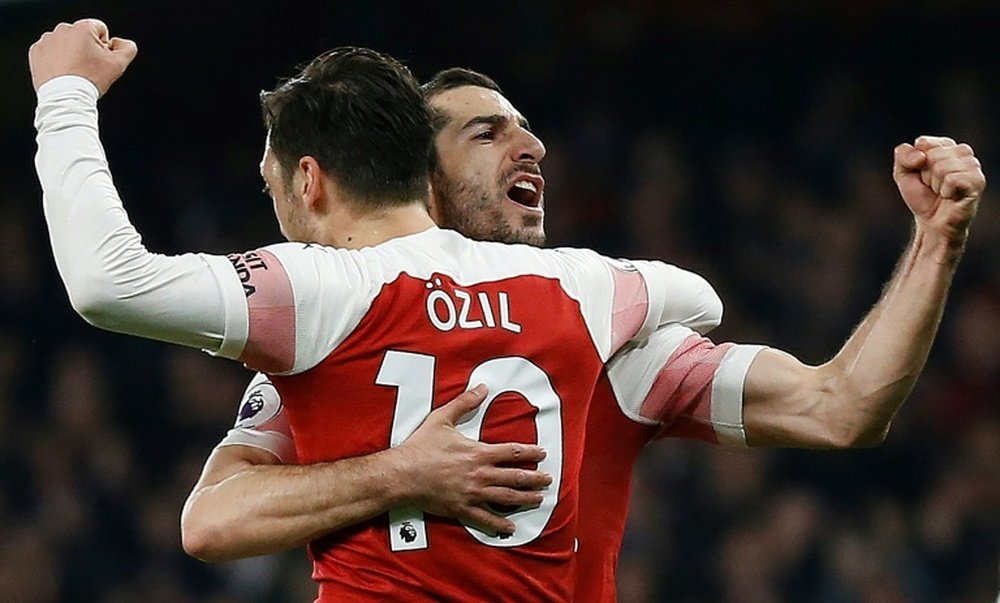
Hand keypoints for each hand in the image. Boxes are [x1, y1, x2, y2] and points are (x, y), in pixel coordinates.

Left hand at [28, 18, 136, 95]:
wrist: (65, 98)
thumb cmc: (88, 81)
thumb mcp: (119, 65)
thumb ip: (128, 48)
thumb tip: (119, 43)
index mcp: (82, 29)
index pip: (101, 30)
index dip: (104, 47)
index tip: (98, 61)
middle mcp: (62, 31)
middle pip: (82, 36)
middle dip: (86, 50)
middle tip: (87, 68)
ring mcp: (47, 41)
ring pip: (66, 44)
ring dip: (71, 54)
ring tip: (75, 72)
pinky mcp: (36, 52)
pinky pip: (50, 52)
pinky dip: (56, 61)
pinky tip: (63, 73)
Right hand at [396, 384, 551, 535]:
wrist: (403, 474)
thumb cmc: (421, 447)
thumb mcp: (442, 418)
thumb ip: (464, 402)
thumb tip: (482, 387)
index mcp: (478, 453)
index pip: (512, 452)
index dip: (530, 452)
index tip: (542, 454)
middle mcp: (480, 474)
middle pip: (516, 477)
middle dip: (535, 478)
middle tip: (548, 479)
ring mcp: (473, 494)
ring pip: (506, 498)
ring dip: (525, 499)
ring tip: (538, 500)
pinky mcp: (462, 509)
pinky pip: (486, 519)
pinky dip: (500, 524)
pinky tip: (511, 528)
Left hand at [893, 135, 985, 247]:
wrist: (931, 222)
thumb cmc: (921, 196)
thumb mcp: (902, 173)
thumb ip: (903, 155)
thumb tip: (921, 156)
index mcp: (946, 145)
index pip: (923, 143)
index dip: (916, 163)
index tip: (921, 174)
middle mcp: (963, 152)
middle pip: (932, 156)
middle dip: (925, 175)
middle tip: (932, 186)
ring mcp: (973, 166)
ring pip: (942, 167)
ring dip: (935, 184)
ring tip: (942, 191)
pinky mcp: (977, 181)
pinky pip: (952, 179)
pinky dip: (945, 191)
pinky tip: (951, 196)